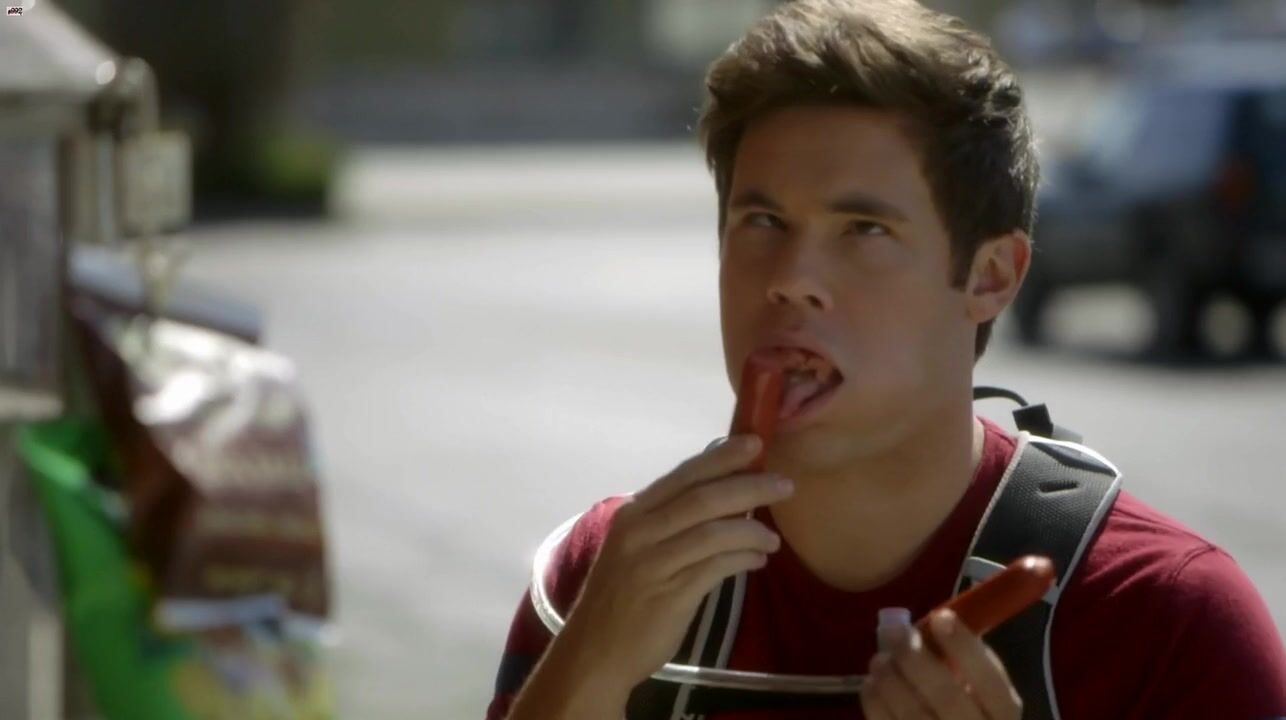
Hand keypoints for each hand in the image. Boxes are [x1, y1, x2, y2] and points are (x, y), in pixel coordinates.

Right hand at [555, 434, 792, 702]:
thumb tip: (724, 493)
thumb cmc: (622, 597)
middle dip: (749, 486)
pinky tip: (758, 560)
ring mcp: (654, 563)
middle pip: (703, 498)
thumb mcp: (636, 548)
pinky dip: (743, 558)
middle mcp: (640, 532)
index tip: (755, 443)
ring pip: (714, 532)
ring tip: (774, 538)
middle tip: (784, 484)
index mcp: (634, 514)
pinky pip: (716, 567)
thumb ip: (671, 521)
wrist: (595, 651)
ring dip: (752, 530)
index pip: (684, 475)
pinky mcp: (670, 595)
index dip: (721, 457)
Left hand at [860, 610, 1022, 719]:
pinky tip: (873, 683)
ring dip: (890, 677)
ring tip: (880, 658)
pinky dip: (875, 700)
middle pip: (946, 696)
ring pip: (912, 713)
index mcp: (1003, 715)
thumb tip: (932, 623)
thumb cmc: (969, 715)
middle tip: (895, 631)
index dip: (965, 647)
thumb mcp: (982, 694)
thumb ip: (966, 664)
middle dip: (915, 657)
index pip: (990, 680)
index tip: (941, 617)